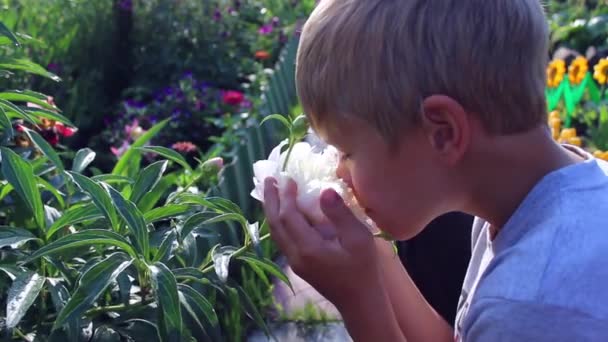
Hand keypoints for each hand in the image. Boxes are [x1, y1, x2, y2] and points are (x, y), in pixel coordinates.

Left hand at [262, 177, 380, 306]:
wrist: (360, 301)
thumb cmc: (363, 268)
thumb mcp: (358, 238)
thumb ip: (340, 214)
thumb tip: (325, 191)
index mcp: (308, 248)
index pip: (288, 216)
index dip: (286, 195)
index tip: (289, 178)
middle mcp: (296, 255)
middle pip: (274, 224)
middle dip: (270, 200)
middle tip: (269, 178)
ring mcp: (295, 262)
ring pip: (275, 233)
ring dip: (272, 211)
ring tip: (272, 192)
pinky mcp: (299, 265)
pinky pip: (282, 239)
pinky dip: (279, 222)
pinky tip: (285, 213)